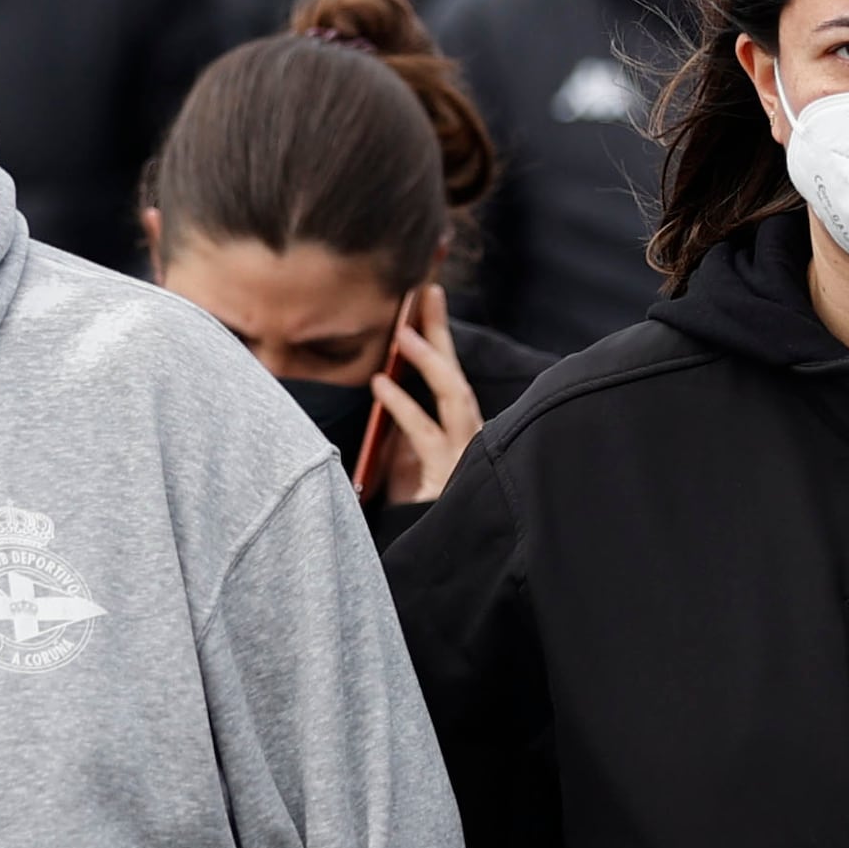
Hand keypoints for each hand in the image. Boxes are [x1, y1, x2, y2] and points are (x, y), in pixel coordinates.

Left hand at [364, 289, 483, 506]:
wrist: (437, 555)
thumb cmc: (417, 509)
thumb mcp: (404, 459)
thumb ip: (399, 426)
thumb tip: (380, 381)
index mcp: (457, 430)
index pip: (448, 373)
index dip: (437, 334)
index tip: (423, 295)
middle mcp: (468, 436)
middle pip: (456, 373)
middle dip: (441, 331)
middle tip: (425, 291)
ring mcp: (462, 454)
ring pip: (453, 396)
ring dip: (429, 361)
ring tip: (403, 332)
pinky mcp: (447, 476)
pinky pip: (424, 434)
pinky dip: (402, 406)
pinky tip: (381, 383)